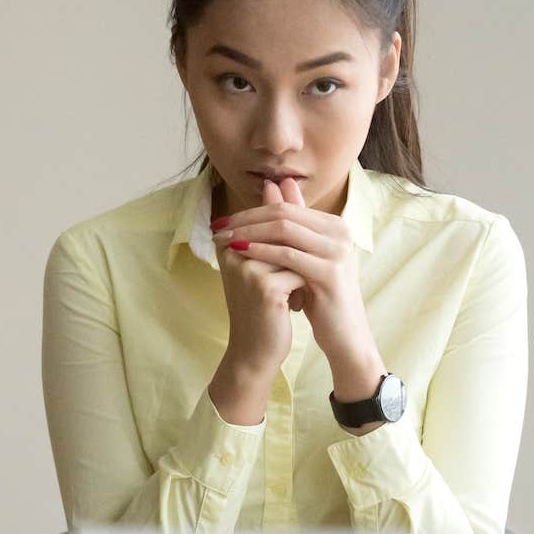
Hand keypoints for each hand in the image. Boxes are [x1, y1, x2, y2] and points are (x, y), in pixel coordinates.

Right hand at [208, 179, 305, 425]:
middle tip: (299, 277)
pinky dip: (304, 288)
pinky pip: (299, 272)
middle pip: (282, 235)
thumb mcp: (267, 261)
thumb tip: (280, 182)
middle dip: (298, 254)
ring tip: (293, 295)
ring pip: (294, 253)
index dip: (290, 240)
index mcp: (229, 242)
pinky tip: (295, 307)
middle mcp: (232, 251)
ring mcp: (246, 268)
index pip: (270, 221)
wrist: (256, 350)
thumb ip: (273, 222)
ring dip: (302, 273)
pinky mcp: (264, 287)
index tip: (290, 265)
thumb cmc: (262, 305)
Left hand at [212, 177, 384, 401]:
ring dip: (249, 232)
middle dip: (246, 219)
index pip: (285, 207)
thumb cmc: (319, 295)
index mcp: (334, 224)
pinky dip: (262, 251)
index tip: (223, 220)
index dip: (251, 211)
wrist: (343, 333)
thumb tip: (271, 186)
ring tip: (224, 239)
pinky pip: (289, 255)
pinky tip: (241, 253)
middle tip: (219, 226)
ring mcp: (337, 250)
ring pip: (284, 230)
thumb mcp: (302, 257)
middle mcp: (340, 232)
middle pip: (284, 213)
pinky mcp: (331, 272)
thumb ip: (289, 225)